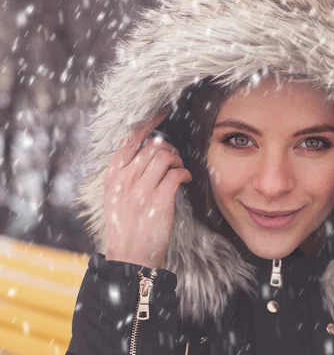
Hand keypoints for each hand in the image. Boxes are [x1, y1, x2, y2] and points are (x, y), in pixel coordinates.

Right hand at [104, 112, 191, 268]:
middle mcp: (125, 179)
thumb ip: (127, 172)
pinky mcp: (159, 202)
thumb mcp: (116, 194)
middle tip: (175, 158)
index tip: (163, 113)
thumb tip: (149, 149)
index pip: (131, 138)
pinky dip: (184, 173)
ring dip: (178, 160)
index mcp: (113, 174)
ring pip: (166, 157)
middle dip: (169, 148)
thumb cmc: (125, 223)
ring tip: (179, 169)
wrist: (129, 256)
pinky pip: (176, 175)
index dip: (149, 123)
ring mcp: (141, 190)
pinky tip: (185, 178)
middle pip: (153, 146)